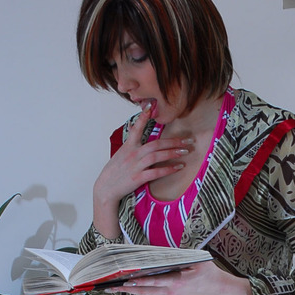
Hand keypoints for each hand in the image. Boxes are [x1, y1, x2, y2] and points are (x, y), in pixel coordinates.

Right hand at [92, 103, 192, 235]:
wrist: (106, 188)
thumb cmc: (115, 172)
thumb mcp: (121, 155)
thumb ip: (132, 147)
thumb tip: (141, 140)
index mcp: (128, 146)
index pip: (136, 128)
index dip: (143, 117)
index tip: (150, 106)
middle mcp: (133, 154)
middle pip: (156, 144)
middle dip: (173, 141)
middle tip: (188, 140)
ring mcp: (136, 165)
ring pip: (157, 156)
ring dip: (173, 153)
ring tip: (185, 151)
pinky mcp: (138, 178)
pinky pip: (156, 172)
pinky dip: (168, 169)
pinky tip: (178, 167)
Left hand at [112, 260, 252, 294]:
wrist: (219, 287)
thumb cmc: (209, 272)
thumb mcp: (196, 260)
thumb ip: (178, 256)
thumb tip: (160, 252)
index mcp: (176, 283)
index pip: (152, 282)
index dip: (138, 281)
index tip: (124, 280)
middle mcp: (170, 291)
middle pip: (145, 291)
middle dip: (127, 288)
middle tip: (111, 286)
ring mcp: (170, 294)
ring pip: (147, 293)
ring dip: (132, 289)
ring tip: (117, 286)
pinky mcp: (171, 293)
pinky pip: (152, 292)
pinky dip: (141, 288)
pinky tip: (132, 285)